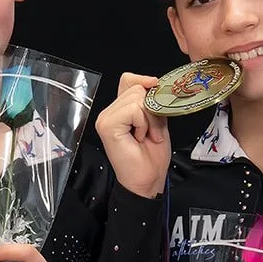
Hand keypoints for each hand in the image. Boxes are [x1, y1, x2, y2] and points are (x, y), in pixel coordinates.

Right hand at [95, 74, 169, 198]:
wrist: (147, 181)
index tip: (157, 93)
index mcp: (118, 110)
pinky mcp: (107, 126)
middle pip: (136, 88)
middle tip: (152, 131)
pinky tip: (140, 138)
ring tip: (147, 136)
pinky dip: (143, 123)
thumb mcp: (156, 121)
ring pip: (136, 98)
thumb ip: (152, 102)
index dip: (144, 82)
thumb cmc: (151, 157)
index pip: (128, 79)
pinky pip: (133, 110)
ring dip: (150, 119)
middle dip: (152, 109)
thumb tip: (154, 83)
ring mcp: (105, 119)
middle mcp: (109, 112)